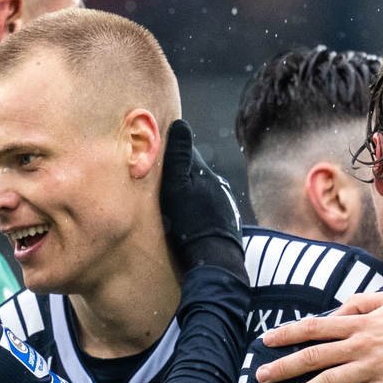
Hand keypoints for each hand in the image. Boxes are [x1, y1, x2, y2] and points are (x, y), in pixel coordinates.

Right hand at [158, 119, 244, 276]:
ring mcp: (224, 204)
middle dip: (181, 177)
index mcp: (205, 173)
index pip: (185, 154)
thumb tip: (180, 124)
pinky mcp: (227, 222)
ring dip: (191, 196)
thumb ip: (178, 157)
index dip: (170, 156)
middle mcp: (218, 184)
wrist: (215, 259)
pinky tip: (191, 223)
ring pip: (202, 192)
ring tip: (176, 208)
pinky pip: (209, 210)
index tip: (156, 160)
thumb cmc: (190, 223)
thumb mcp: (176, 188)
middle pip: (194, 174)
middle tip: (162, 187)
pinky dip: (199, 212)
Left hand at [255, 291, 382, 382]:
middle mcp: (362, 344)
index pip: (315, 327)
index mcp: (360, 322)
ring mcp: (374, 367)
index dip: (288, 334)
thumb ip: (361, 301)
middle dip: (284, 367)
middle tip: (260, 378)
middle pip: (314, 356)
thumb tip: (336, 309)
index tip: (266, 341)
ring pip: (330, 382)